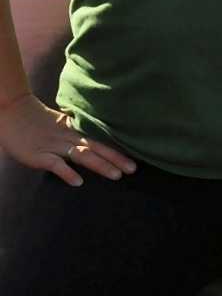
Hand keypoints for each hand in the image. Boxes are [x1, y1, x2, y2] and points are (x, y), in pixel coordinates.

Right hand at [0, 91, 135, 185]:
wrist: (12, 113)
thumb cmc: (37, 122)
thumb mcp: (62, 125)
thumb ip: (78, 132)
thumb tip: (97, 140)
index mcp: (75, 130)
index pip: (101, 139)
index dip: (118, 147)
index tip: (136, 156)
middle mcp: (69, 138)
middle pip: (97, 147)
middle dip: (116, 158)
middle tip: (133, 169)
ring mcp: (54, 146)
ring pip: (82, 155)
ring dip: (100, 165)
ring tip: (116, 175)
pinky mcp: (39, 155)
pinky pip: (56, 164)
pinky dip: (67, 173)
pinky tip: (78, 182)